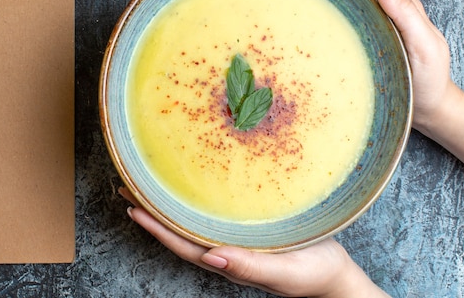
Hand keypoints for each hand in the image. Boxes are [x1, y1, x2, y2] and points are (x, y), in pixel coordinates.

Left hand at [120, 187, 387, 297]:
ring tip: (146, 186)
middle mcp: (225, 250)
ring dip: (167, 205)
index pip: (183, 243)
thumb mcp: (282, 271)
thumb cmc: (312, 274)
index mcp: (228, 261)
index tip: (132, 207)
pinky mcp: (248, 229)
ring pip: (192, 222)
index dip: (156, 227)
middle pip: (180, 230)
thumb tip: (211, 258)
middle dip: (153, 211)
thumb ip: (249, 266)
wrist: (335, 277)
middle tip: (128, 186)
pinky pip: (212, 215)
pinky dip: (193, 202)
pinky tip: (189, 190)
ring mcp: (235, 240)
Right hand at [309, 0, 463, 164]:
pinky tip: (314, 11)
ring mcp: (372, 28)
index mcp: (399, 7)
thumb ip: (407, 15)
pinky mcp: (363, 44)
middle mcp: (384, 14)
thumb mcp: (425, 46)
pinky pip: (344, 20)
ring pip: (348, 0)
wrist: (428, 110)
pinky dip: (329, 10)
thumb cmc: (429, 79)